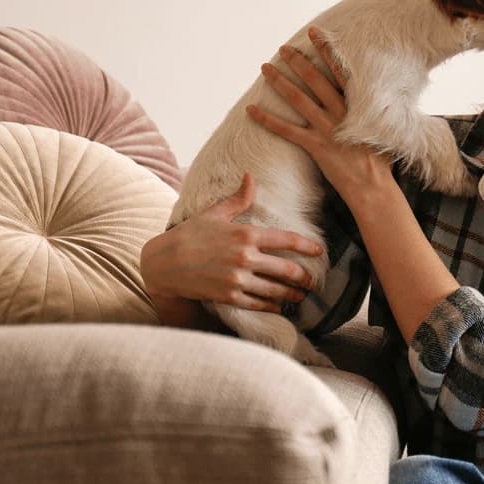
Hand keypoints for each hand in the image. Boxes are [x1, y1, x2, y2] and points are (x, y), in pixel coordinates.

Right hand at [140, 173, 322, 315]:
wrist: (163, 263)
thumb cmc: (189, 234)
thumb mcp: (214, 213)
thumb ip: (238, 199)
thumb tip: (250, 176)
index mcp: (246, 234)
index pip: (287, 240)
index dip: (307, 246)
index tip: (319, 251)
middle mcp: (245, 257)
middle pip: (288, 269)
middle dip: (304, 277)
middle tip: (312, 282)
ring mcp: (238, 278)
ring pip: (276, 289)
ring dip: (293, 294)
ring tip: (301, 296)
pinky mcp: (229, 296)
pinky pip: (259, 303)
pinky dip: (272, 306)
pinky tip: (280, 307)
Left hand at [247, 26, 394, 204]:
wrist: (374, 188)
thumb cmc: (380, 163)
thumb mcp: (385, 130)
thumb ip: (374, 112)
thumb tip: (373, 99)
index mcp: (359, 106)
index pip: (340, 71)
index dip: (326, 50)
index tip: (315, 32)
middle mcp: (341, 113)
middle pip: (315, 80)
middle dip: (297, 61)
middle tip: (283, 48)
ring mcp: (327, 129)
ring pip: (298, 99)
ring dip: (280, 81)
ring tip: (265, 68)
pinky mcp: (316, 146)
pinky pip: (286, 130)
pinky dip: (267, 119)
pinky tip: (251, 109)